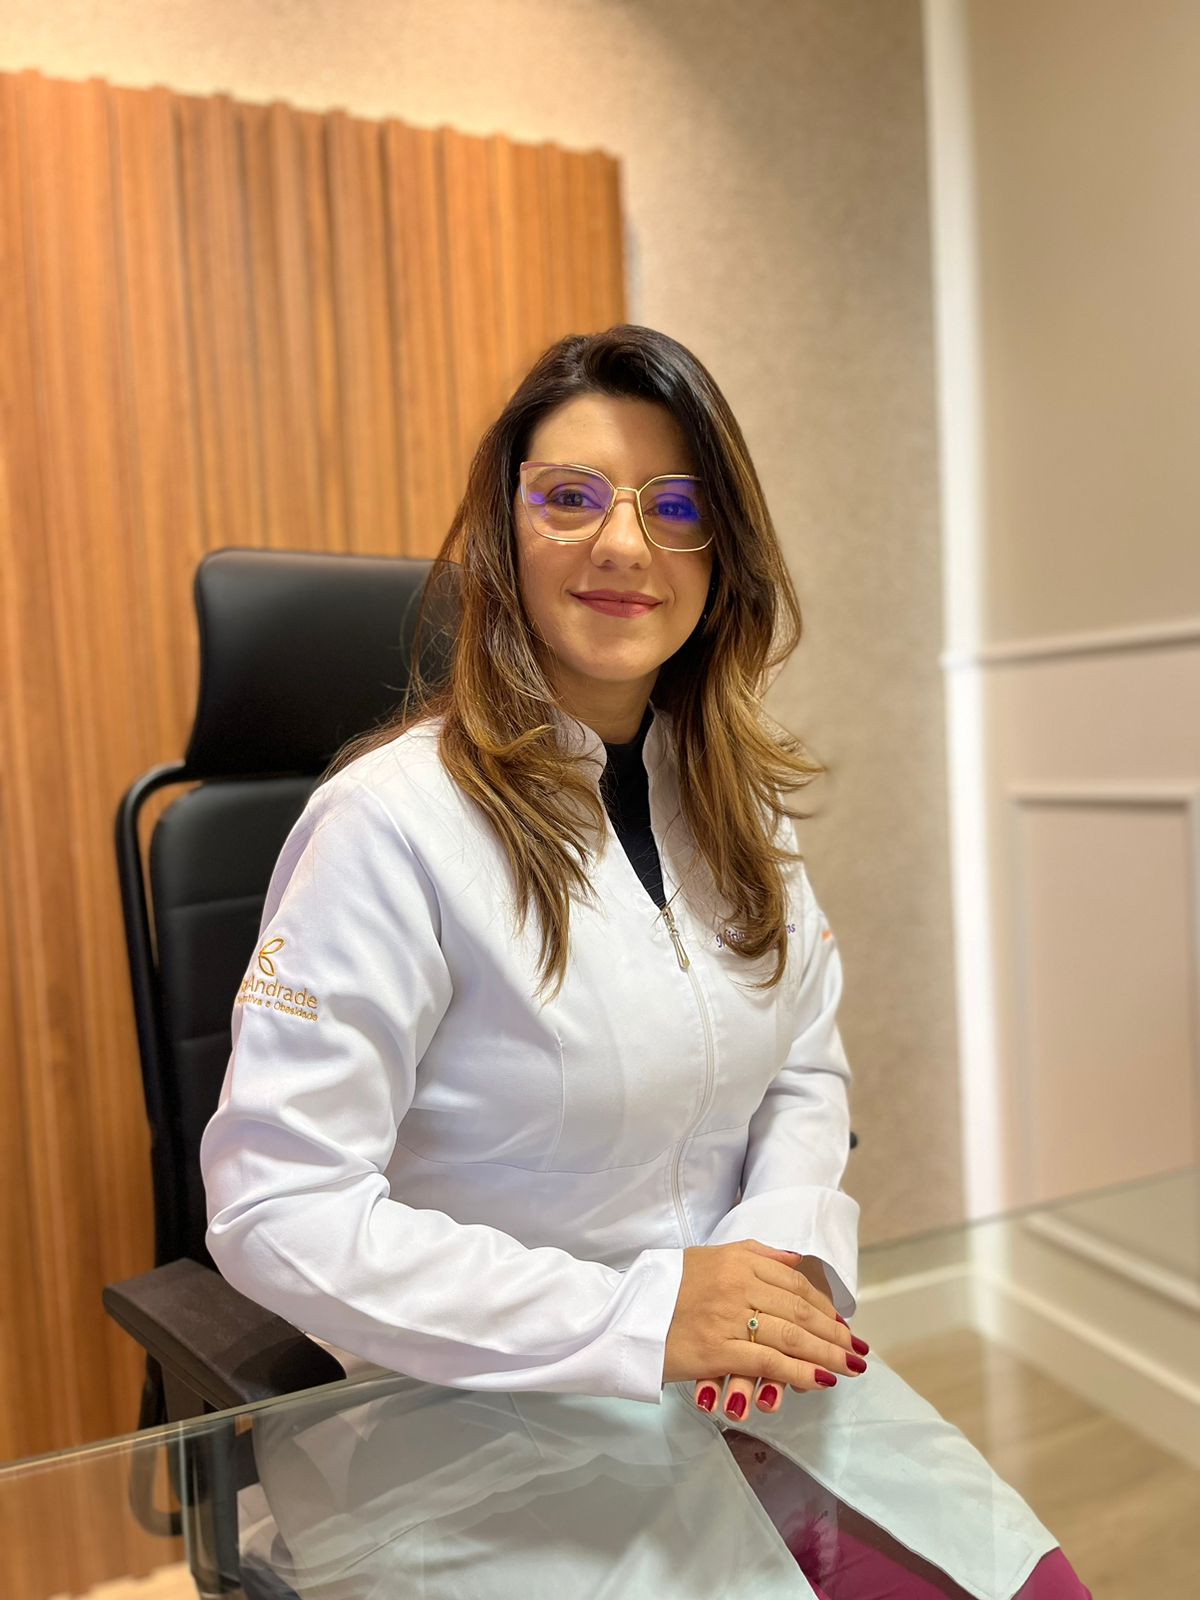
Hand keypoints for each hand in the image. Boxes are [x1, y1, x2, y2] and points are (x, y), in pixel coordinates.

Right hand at [661, 1239, 868, 1405]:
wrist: (627, 1312)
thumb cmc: (669, 1287)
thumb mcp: (710, 1256)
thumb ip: (756, 1254)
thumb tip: (795, 1260)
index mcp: (738, 1259)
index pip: (795, 1283)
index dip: (825, 1306)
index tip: (842, 1324)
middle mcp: (737, 1284)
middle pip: (799, 1310)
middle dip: (834, 1333)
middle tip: (856, 1352)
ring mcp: (728, 1317)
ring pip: (790, 1335)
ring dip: (826, 1354)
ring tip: (848, 1369)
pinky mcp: (717, 1350)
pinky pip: (768, 1361)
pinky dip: (799, 1372)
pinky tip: (819, 1381)